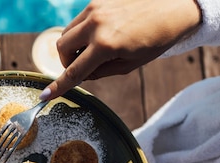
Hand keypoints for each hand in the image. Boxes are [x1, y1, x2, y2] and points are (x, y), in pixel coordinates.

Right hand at [40, 0, 201, 99]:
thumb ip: (102, 71)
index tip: (45, 96)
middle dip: (67, 61)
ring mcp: (95, 9)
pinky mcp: (98, 0)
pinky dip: (83, 32)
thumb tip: (83, 73)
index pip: (75, 71)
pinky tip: (103, 34)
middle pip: (62, 48)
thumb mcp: (131, 64)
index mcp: (106, 45)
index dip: (59, 86)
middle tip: (83, 67)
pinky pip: (79, 20)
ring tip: (94, 50)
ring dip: (73, 46)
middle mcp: (96, 25)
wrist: (175, 6)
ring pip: (67, 32)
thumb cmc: (157, 39)